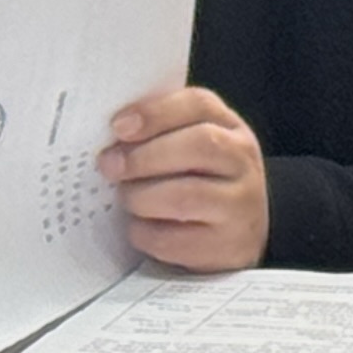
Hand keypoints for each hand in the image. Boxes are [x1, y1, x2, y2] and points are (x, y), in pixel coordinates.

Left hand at [101, 86, 268, 272]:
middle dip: (143, 156)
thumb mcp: (194, 147)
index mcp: (230, 128)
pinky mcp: (226, 247)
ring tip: (128, 199)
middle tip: (109, 166)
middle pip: (198, 145)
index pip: (199, 104)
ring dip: (140, 197)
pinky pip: (172, 239)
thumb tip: (112, 136)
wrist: (240, 236)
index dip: (155, 112)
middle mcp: (243, 163)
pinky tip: (141, 227)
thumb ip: (161, 132)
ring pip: (183, 195)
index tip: (118, 126)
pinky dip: (145, 233)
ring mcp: (240, 207)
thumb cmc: (204, 184)